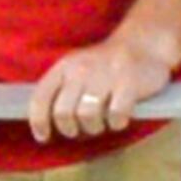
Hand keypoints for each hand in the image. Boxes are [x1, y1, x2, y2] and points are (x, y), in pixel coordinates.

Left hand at [29, 21, 180, 142]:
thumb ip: (62, 89)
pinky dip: (117, 124)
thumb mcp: (76, 68)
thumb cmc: (106, 64)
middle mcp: (80, 71)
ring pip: (87, 117)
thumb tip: (50, 122)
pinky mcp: (128, 85)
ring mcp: (104, 77)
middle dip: (70, 129)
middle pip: (63, 113)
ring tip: (102, 123)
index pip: (41, 98)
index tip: (43, 136)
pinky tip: (120, 118)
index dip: (38, 122)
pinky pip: (115, 116)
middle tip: (80, 130)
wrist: (142, 44)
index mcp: (64, 67)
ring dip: (94, 128)